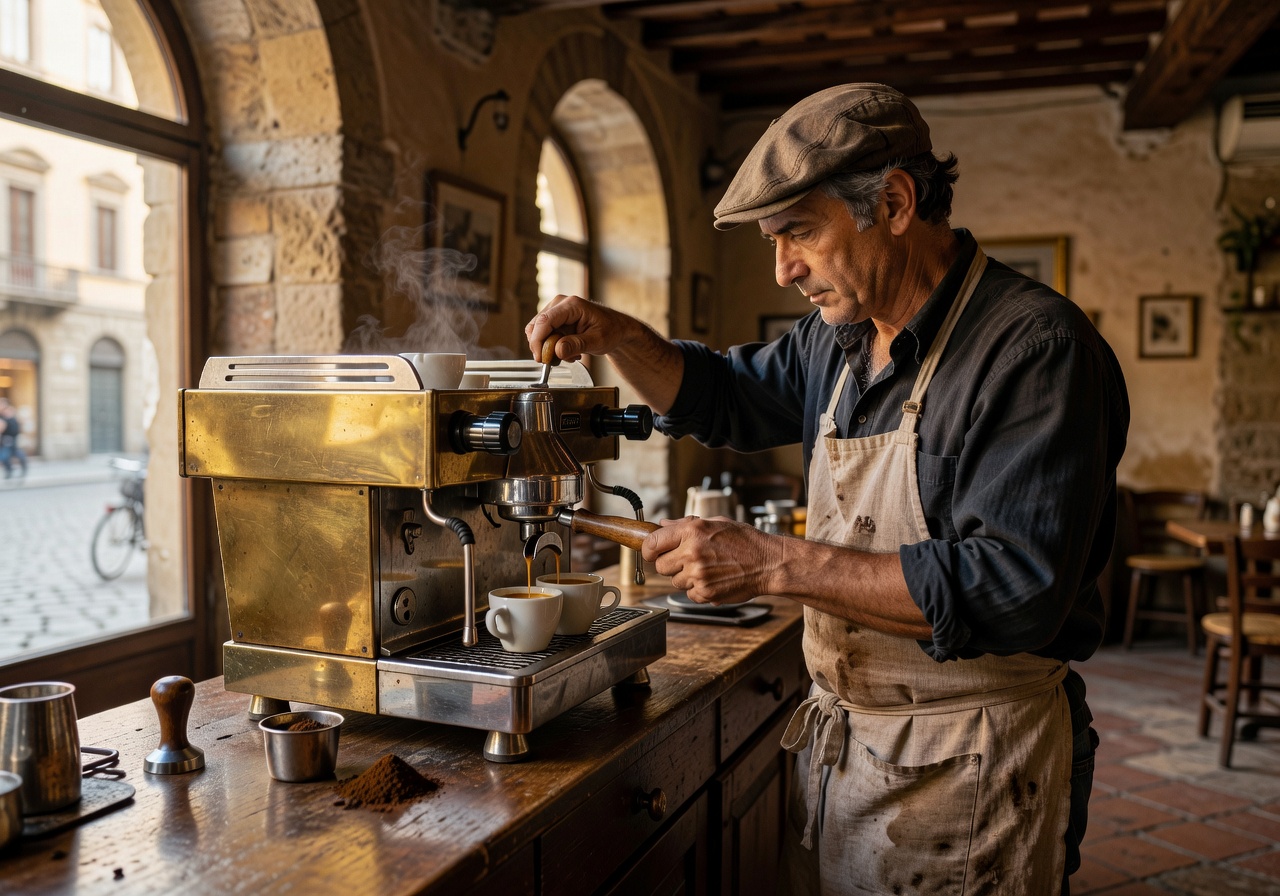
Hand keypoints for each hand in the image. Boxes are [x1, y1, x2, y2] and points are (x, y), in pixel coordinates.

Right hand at [525, 295, 632, 364]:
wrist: (616, 329)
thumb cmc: (611, 331)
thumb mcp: (597, 341)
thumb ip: (577, 345)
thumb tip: (557, 351)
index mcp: (572, 305)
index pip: (545, 321)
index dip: (538, 341)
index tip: (541, 358)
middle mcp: (560, 304)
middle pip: (537, 326)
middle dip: (544, 347)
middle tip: (558, 360)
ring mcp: (555, 310)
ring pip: (537, 332)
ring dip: (549, 348)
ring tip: (570, 355)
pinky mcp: (554, 318)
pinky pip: (543, 334)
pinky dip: (551, 347)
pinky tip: (567, 350)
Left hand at [641, 517, 782, 604]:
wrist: (769, 563)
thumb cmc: (746, 541)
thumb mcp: (716, 523)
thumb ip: (685, 524)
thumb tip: (662, 525)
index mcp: (692, 531)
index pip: (652, 543)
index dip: (649, 549)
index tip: (651, 552)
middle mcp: (692, 552)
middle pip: (660, 566)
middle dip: (670, 564)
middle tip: (687, 560)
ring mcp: (698, 574)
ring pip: (675, 581)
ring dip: (686, 577)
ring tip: (707, 568)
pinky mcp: (705, 592)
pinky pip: (689, 594)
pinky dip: (698, 589)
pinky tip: (714, 579)